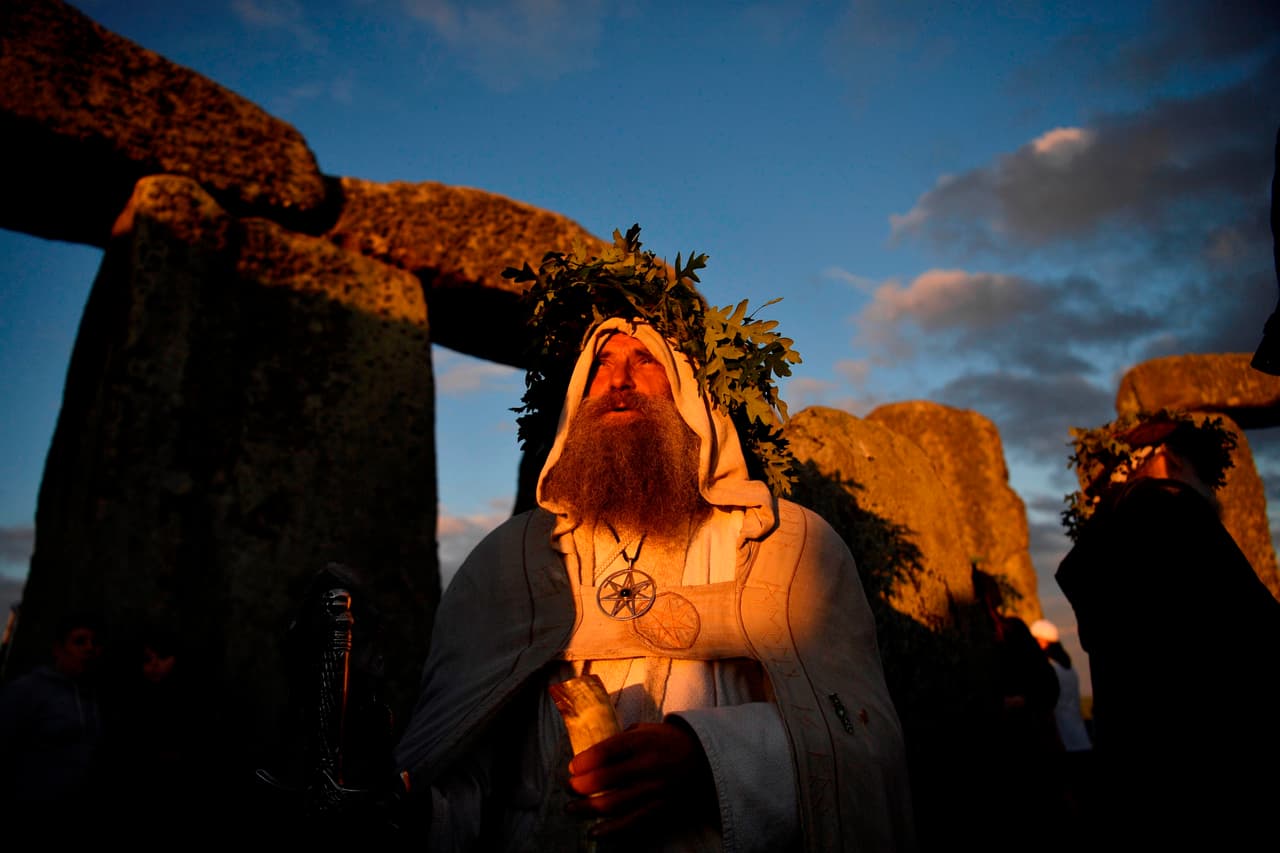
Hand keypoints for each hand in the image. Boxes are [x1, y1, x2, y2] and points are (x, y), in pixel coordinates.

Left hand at [564, 721, 716, 837]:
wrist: (707, 760)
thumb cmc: (670, 741)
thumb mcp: (647, 729)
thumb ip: (621, 739)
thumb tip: (591, 753)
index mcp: (642, 741)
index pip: (604, 752)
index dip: (582, 762)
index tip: (572, 767)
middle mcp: (647, 765)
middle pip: (602, 779)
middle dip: (578, 785)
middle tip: (569, 786)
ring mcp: (654, 790)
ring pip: (611, 804)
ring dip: (586, 808)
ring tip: (572, 807)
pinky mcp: (660, 809)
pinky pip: (630, 824)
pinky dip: (609, 830)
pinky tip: (594, 831)